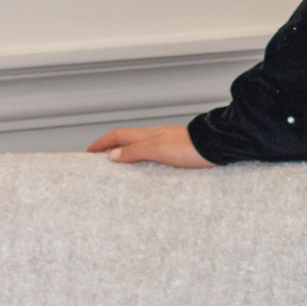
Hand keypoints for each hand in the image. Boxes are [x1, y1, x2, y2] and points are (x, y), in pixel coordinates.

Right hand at [87, 125, 212, 166]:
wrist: (218, 146)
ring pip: (139, 146)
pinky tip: (145, 170)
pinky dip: (142, 160)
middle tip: (98, 159)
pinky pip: (152, 154)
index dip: (101, 142)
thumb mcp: (158, 150)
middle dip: (110, 147)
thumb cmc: (192, 147)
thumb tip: (112, 155)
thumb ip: (135, 151)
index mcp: (148, 135)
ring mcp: (167, 143)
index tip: (88, 152)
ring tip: (117, 167)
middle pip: (127, 139)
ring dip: (126, 154)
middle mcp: (156, 137)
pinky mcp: (178, 152)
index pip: (118, 135)